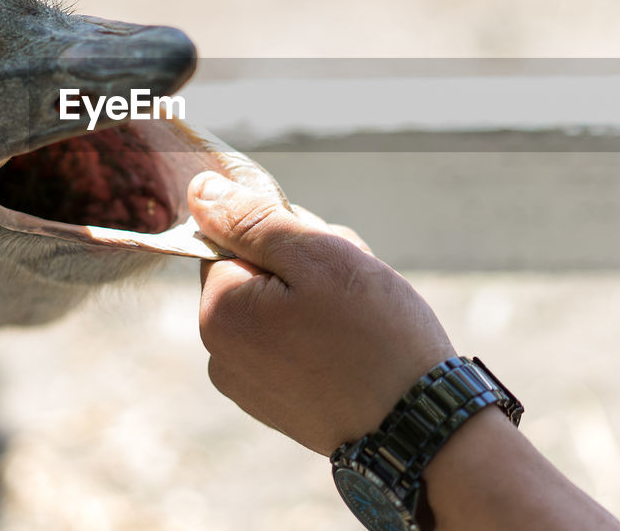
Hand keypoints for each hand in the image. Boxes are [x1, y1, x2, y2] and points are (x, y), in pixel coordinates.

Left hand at [191, 171, 456, 454]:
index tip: (327, 259)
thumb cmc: (375, 335)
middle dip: (303, 268)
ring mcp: (247, 386)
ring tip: (361, 321)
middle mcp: (220, 354)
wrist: (420, 428)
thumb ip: (251, 219)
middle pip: (256, 274)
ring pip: (278, 308)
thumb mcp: (316, 255)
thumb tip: (199, 191)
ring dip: (317, 299)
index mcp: (219, 312)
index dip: (286, 236)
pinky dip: (321, 336)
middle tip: (353, 289)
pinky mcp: (277, 406)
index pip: (235, 240)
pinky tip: (355, 349)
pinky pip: (291, 346)